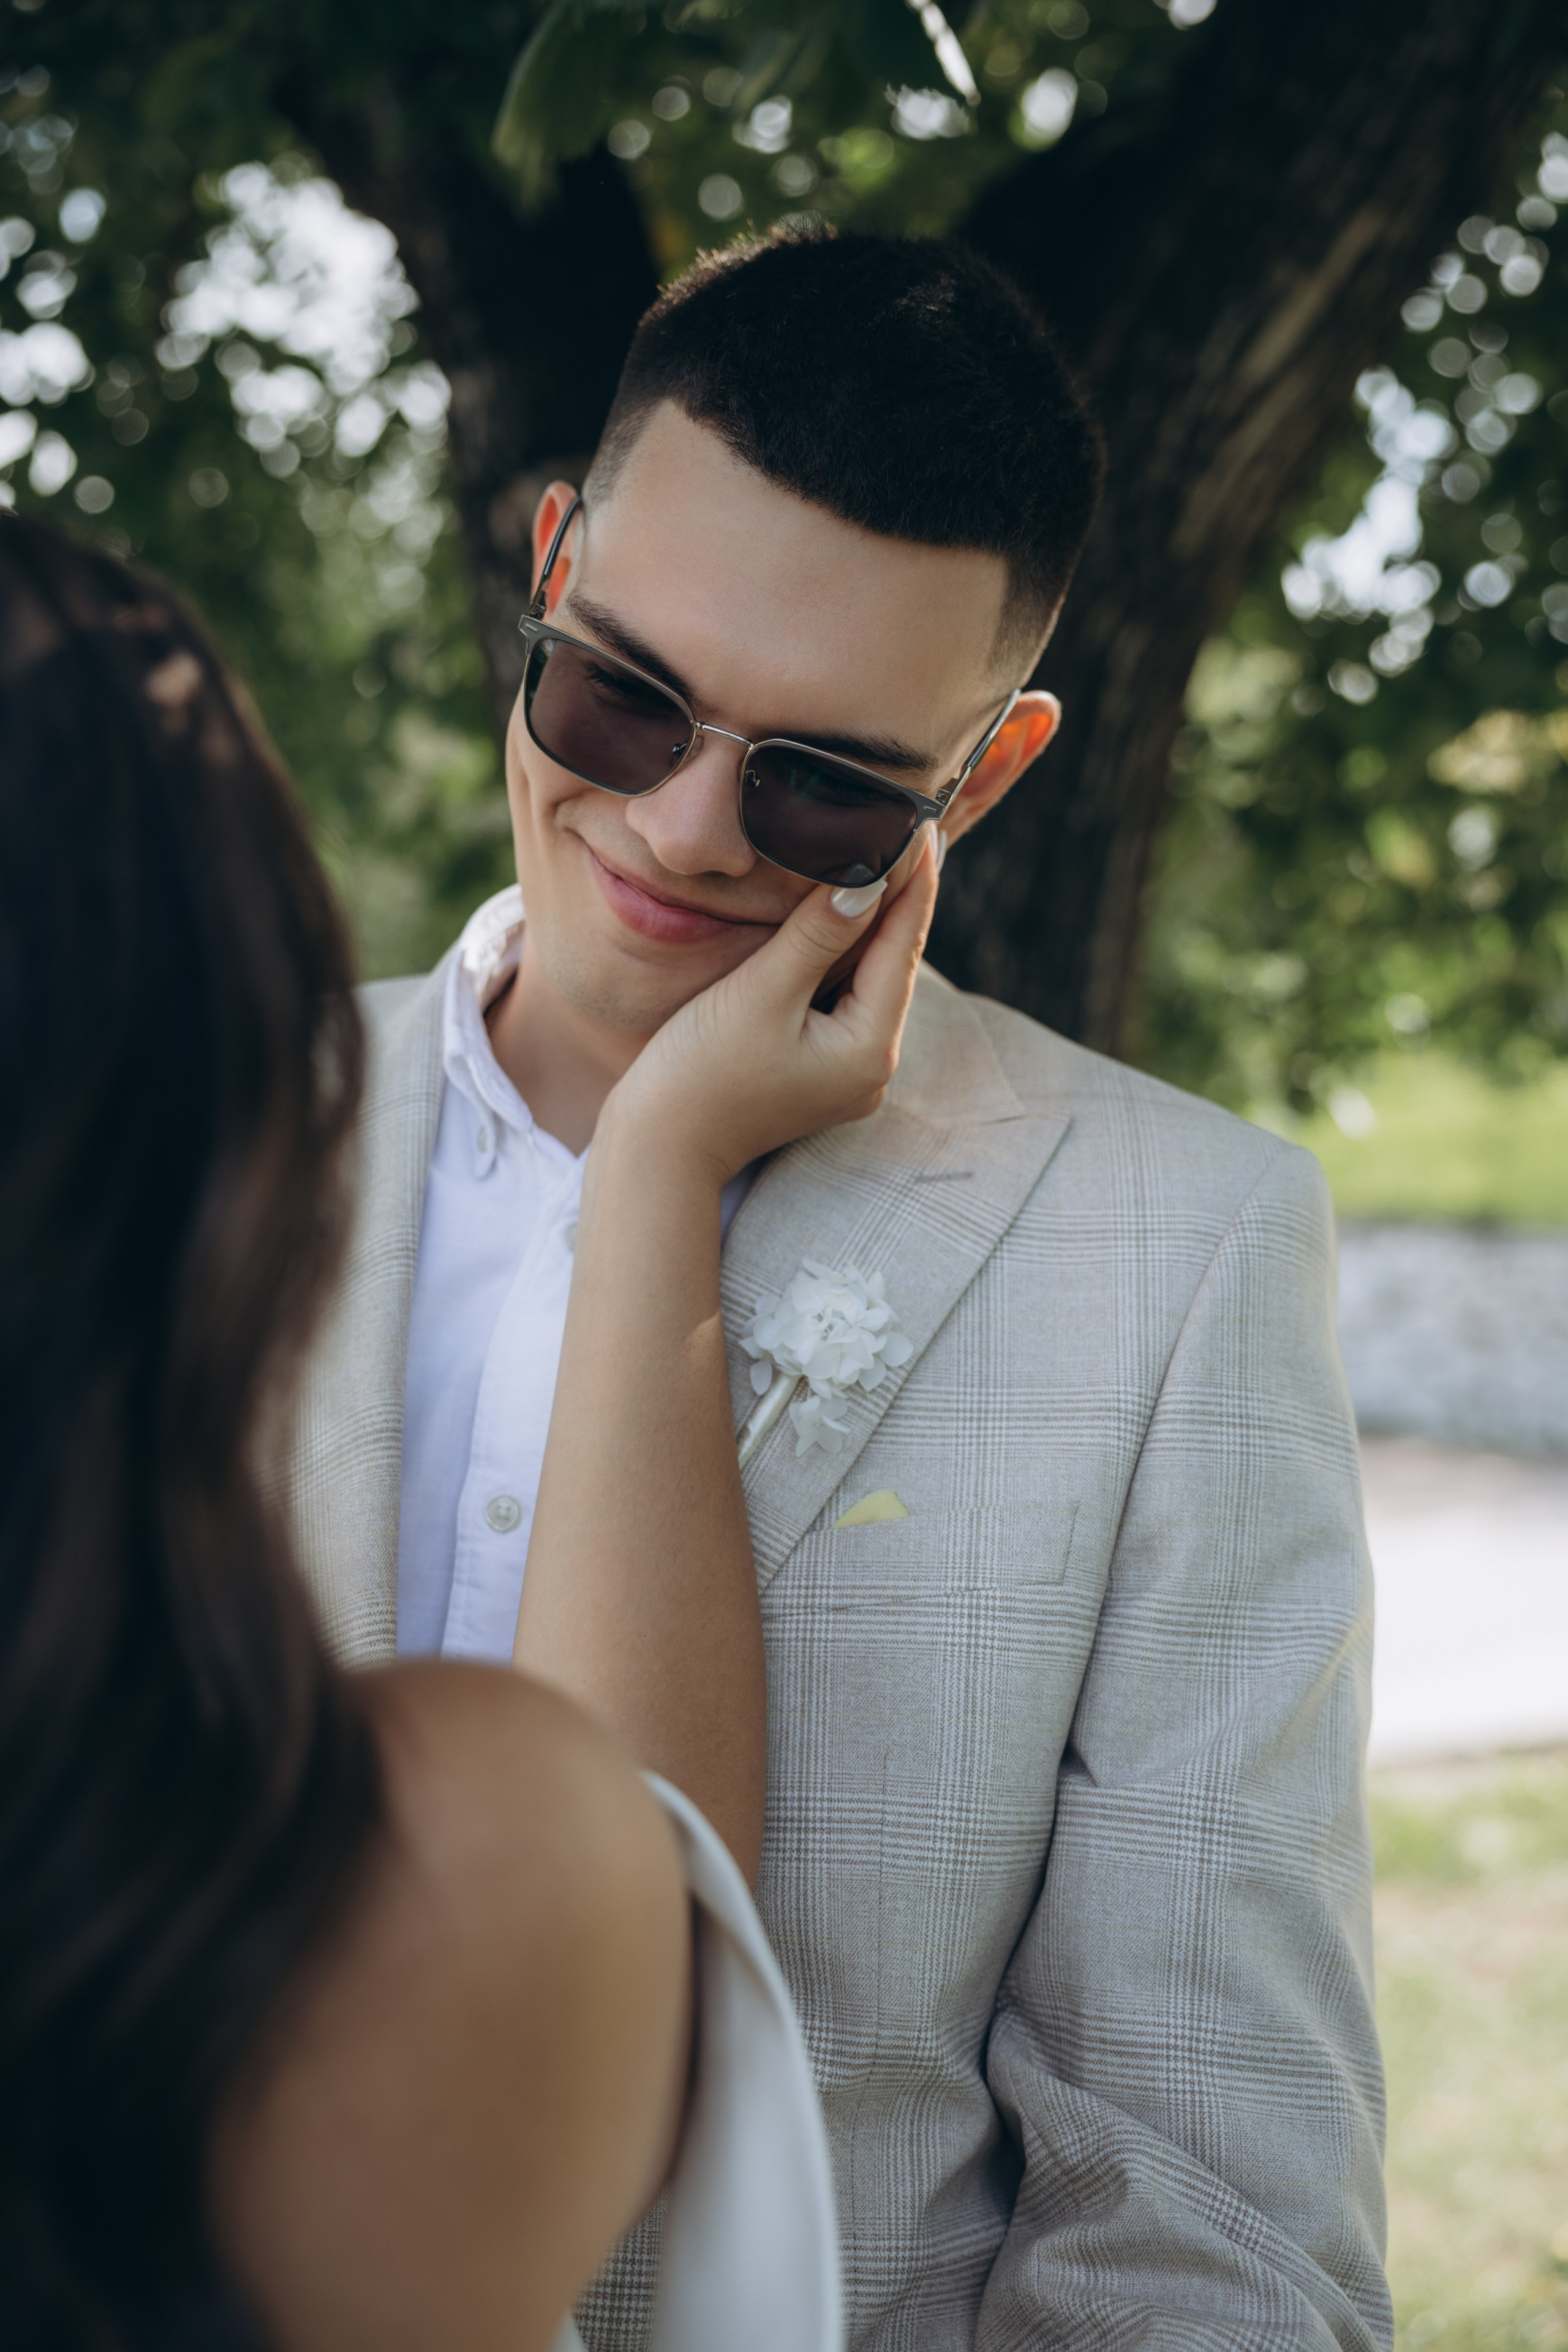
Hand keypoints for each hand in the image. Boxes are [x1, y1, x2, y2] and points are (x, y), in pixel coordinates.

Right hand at [601, 831, 939, 1186]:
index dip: (912, 879)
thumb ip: (818, 936)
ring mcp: (846, 1070)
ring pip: (867, 976)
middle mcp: (871, 1064)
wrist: (659, 1151)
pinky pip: (841, 996)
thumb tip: (869, 880)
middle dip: (895, 894)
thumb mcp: (761, 994)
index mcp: (869, 1049)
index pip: (901, 944)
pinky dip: (839, 952)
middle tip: (905, 822)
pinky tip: (836, 910)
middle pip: (890, 960)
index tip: (921, 820)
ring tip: (880, 851)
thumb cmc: (698, 1076)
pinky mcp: (817, 1068)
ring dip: (868, 920)